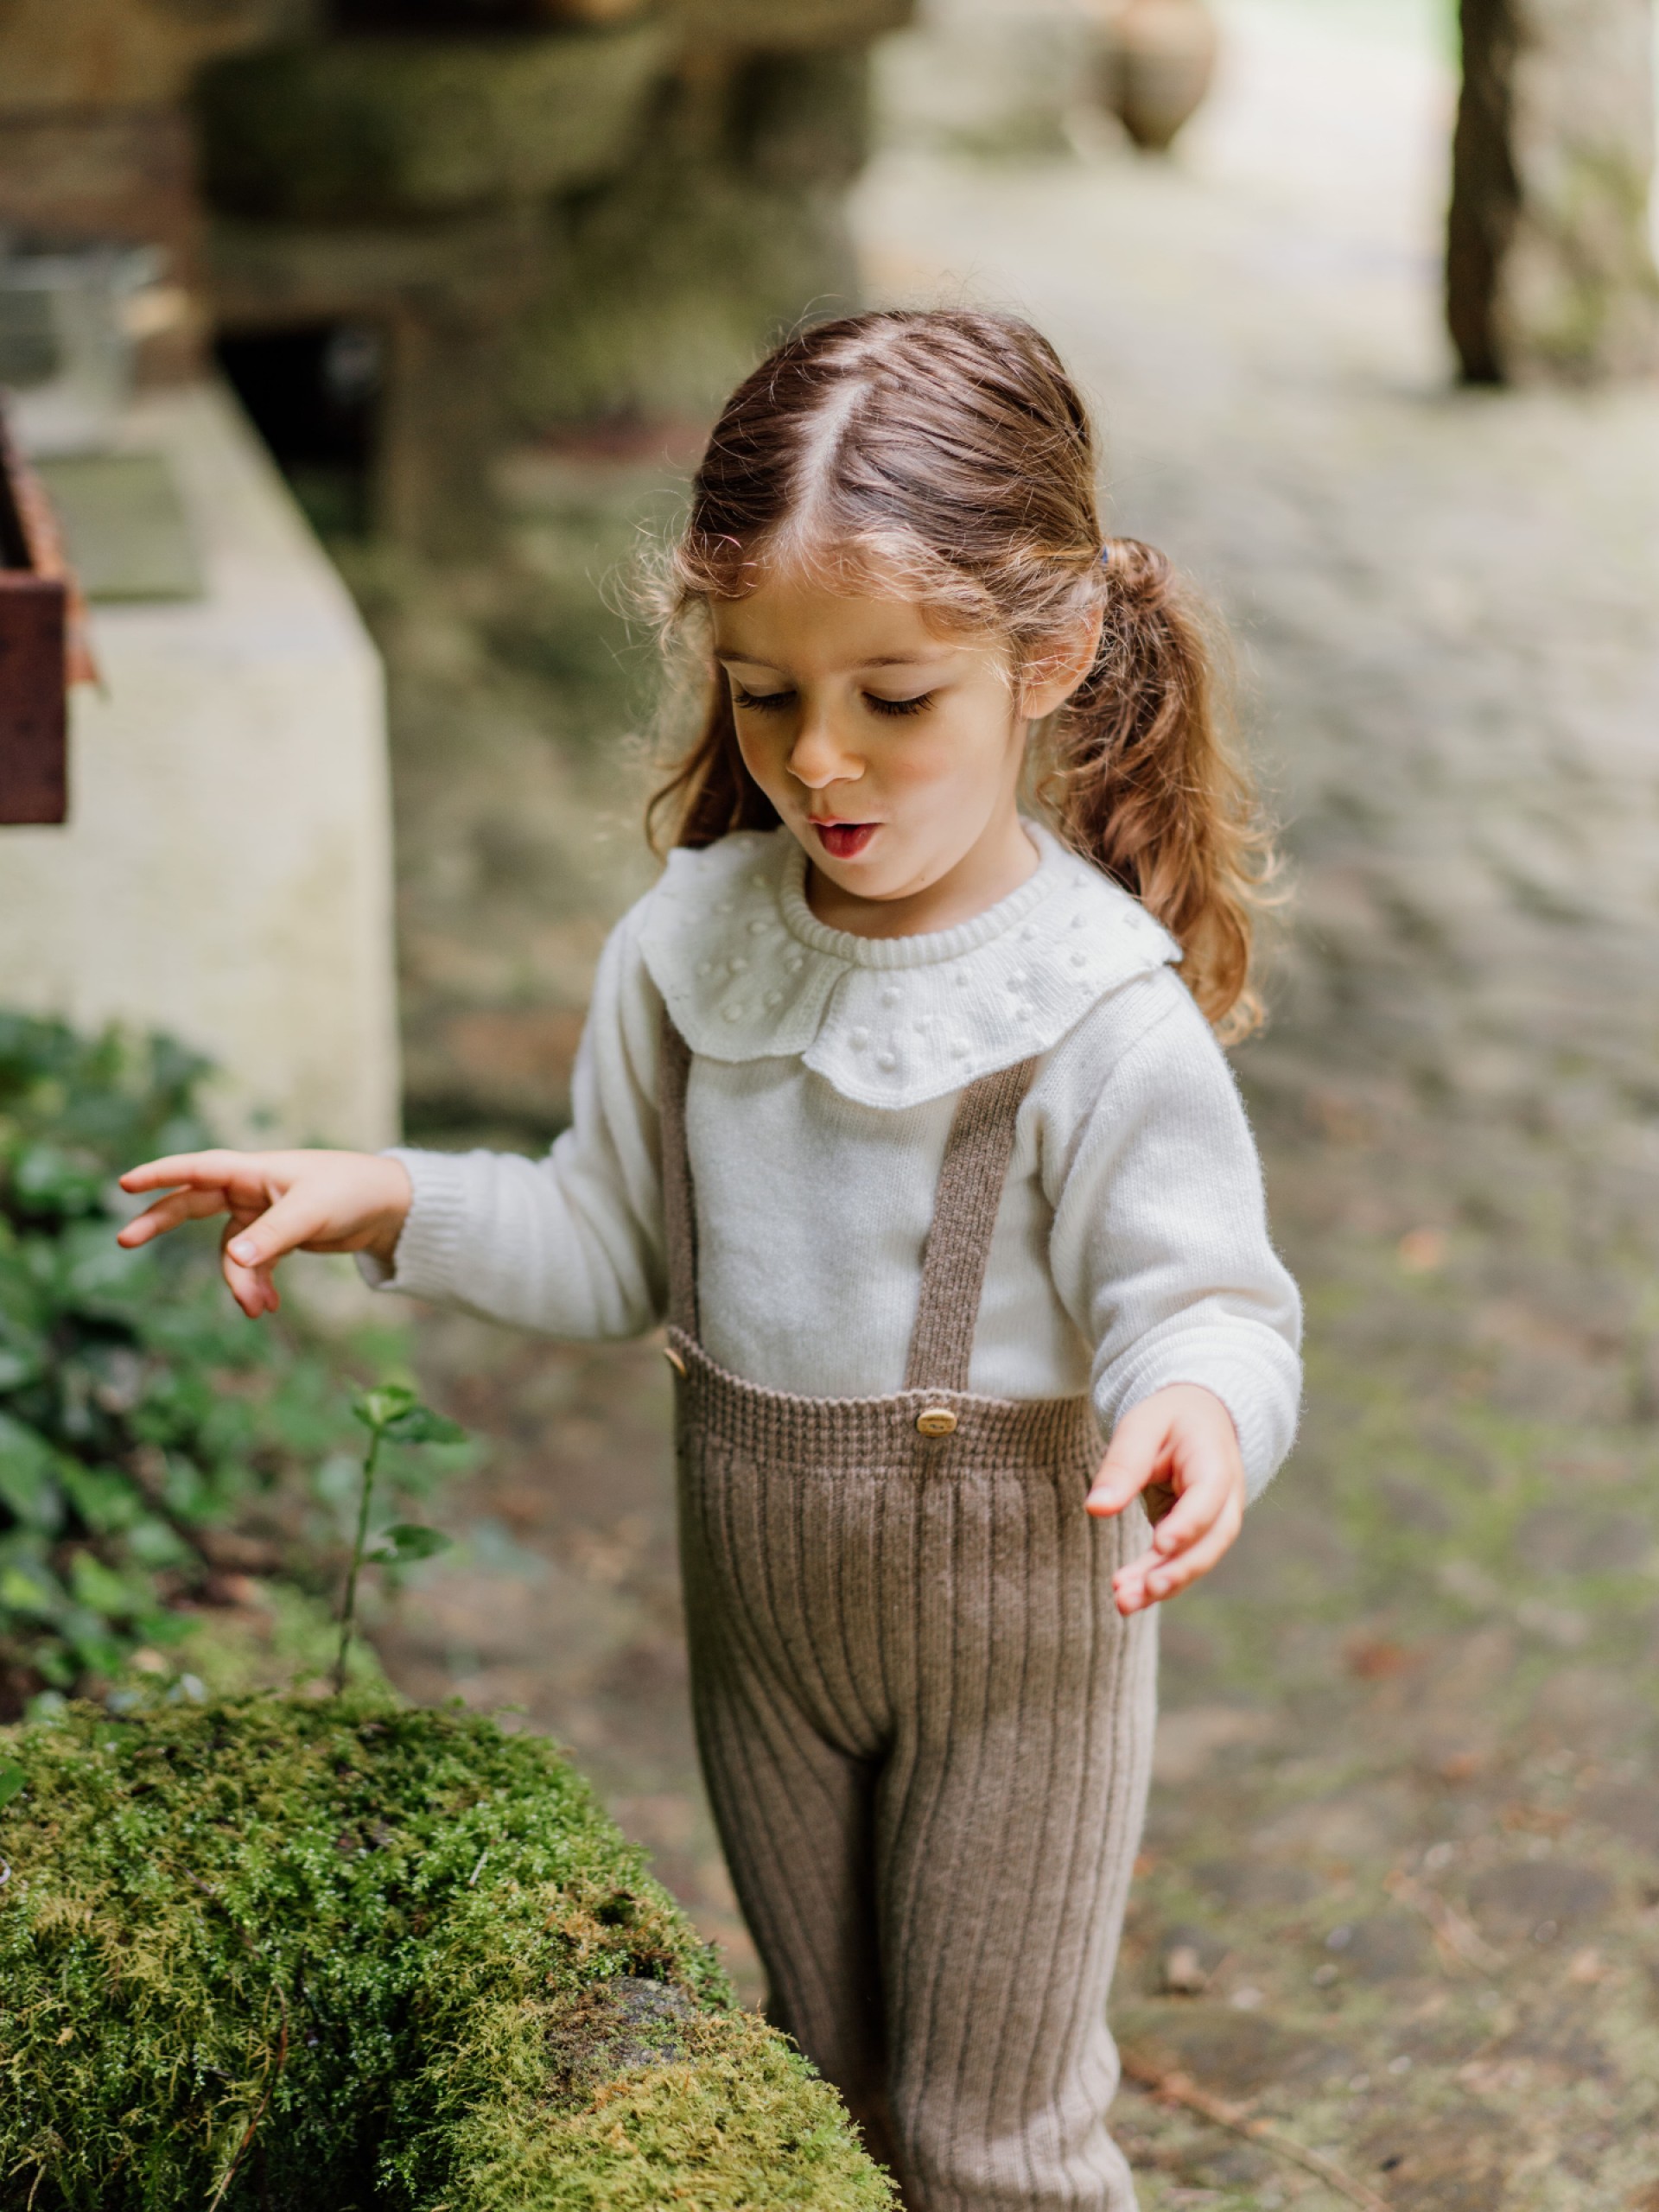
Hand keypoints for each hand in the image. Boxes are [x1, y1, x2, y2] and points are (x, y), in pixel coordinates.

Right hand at [117, 1150, 412, 1319]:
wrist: (388, 1207)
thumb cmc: (351, 1192)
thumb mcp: (312, 1213)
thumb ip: (273, 1236)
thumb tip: (236, 1259)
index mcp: (254, 1170)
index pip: (198, 1169)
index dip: (161, 1175)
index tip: (125, 1184)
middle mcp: (251, 1188)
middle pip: (193, 1204)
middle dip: (161, 1223)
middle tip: (124, 1240)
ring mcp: (262, 1213)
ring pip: (229, 1250)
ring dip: (238, 1280)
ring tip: (257, 1309)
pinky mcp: (276, 1235)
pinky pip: (252, 1263)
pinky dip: (257, 1285)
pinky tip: (268, 1307)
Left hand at [1086, 1384, 1245, 1616]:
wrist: (1197, 1417)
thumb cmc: (1168, 1419)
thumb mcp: (1141, 1427)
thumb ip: (1122, 1466)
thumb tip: (1095, 1509)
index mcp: (1215, 1462)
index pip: (1208, 1497)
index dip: (1188, 1523)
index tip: (1161, 1544)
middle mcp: (1226, 1498)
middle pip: (1211, 1540)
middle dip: (1178, 1569)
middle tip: (1144, 1590)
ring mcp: (1217, 1521)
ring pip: (1197, 1559)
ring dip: (1163, 1583)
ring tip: (1124, 1601)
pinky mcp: (1198, 1536)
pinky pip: (1182, 1562)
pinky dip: (1157, 1580)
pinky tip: (1129, 1596)